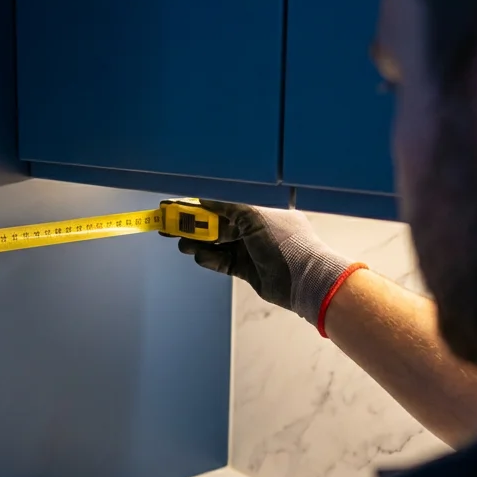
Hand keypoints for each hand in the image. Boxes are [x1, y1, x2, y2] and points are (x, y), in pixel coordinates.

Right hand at [176, 200, 353, 323]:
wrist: (305, 280)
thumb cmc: (287, 242)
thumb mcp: (255, 216)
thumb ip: (228, 205)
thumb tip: (204, 196)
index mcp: (261, 209)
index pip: (225, 202)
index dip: (201, 203)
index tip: (179, 204)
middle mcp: (256, 227)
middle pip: (217, 223)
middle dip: (194, 224)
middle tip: (170, 225)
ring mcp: (251, 249)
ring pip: (217, 243)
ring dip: (199, 242)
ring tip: (182, 243)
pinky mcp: (247, 269)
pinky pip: (223, 261)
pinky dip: (209, 258)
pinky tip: (198, 256)